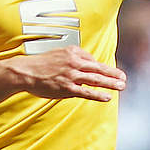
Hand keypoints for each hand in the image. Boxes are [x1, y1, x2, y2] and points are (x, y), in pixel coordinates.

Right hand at [9, 46, 126, 101]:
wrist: (25, 71)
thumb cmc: (40, 64)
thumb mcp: (58, 54)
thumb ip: (73, 57)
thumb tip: (86, 63)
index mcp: (73, 52)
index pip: (92, 59)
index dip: (101, 67)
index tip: (110, 72)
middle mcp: (74, 62)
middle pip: (98, 68)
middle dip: (113, 73)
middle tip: (124, 77)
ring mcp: (71, 75)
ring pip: (96, 79)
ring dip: (111, 83)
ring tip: (121, 86)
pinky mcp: (67, 88)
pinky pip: (86, 92)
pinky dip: (98, 95)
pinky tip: (107, 97)